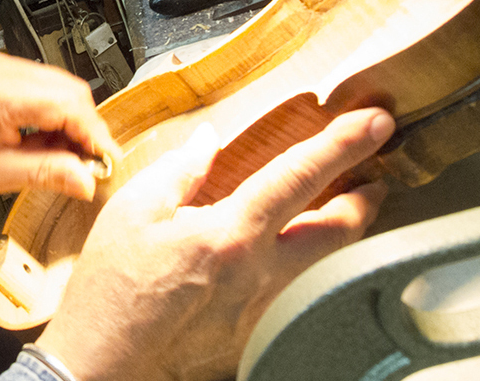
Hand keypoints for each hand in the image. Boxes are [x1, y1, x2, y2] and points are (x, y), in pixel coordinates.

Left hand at [0, 53, 120, 200]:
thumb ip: (44, 174)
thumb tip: (87, 180)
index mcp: (0, 95)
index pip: (67, 104)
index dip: (93, 133)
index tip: (106, 160)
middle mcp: (6, 72)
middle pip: (72, 92)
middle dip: (87, 128)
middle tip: (88, 163)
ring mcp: (8, 67)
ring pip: (66, 88)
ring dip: (75, 122)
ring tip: (64, 154)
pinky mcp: (10, 72)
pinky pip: (51, 88)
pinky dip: (60, 114)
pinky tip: (50, 139)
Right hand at [36, 107, 394, 380]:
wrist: (103, 358)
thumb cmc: (111, 289)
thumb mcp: (134, 210)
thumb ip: (180, 170)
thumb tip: (209, 141)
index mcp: (230, 235)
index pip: (301, 177)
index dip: (343, 144)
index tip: (373, 122)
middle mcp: (258, 274)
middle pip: (339, 231)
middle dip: (366, 198)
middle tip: (376, 175)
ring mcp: (260, 307)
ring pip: (317, 261)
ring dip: (332, 230)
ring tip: (330, 207)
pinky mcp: (252, 330)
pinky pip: (285, 287)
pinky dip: (292, 261)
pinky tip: (270, 252)